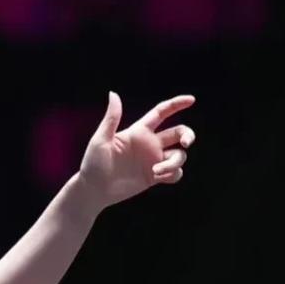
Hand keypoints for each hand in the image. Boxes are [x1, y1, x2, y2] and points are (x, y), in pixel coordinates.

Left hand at [77, 92, 195, 207]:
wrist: (94, 190)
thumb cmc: (93, 163)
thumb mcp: (101, 139)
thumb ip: (111, 118)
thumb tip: (113, 93)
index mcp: (139, 131)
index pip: (161, 113)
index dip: (176, 104)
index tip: (191, 99)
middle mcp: (149, 144)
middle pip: (178, 133)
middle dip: (188, 135)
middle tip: (186, 143)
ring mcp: (153, 160)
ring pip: (179, 155)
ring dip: (174, 162)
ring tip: (156, 170)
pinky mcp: (154, 177)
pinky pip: (175, 173)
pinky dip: (173, 174)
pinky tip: (159, 176)